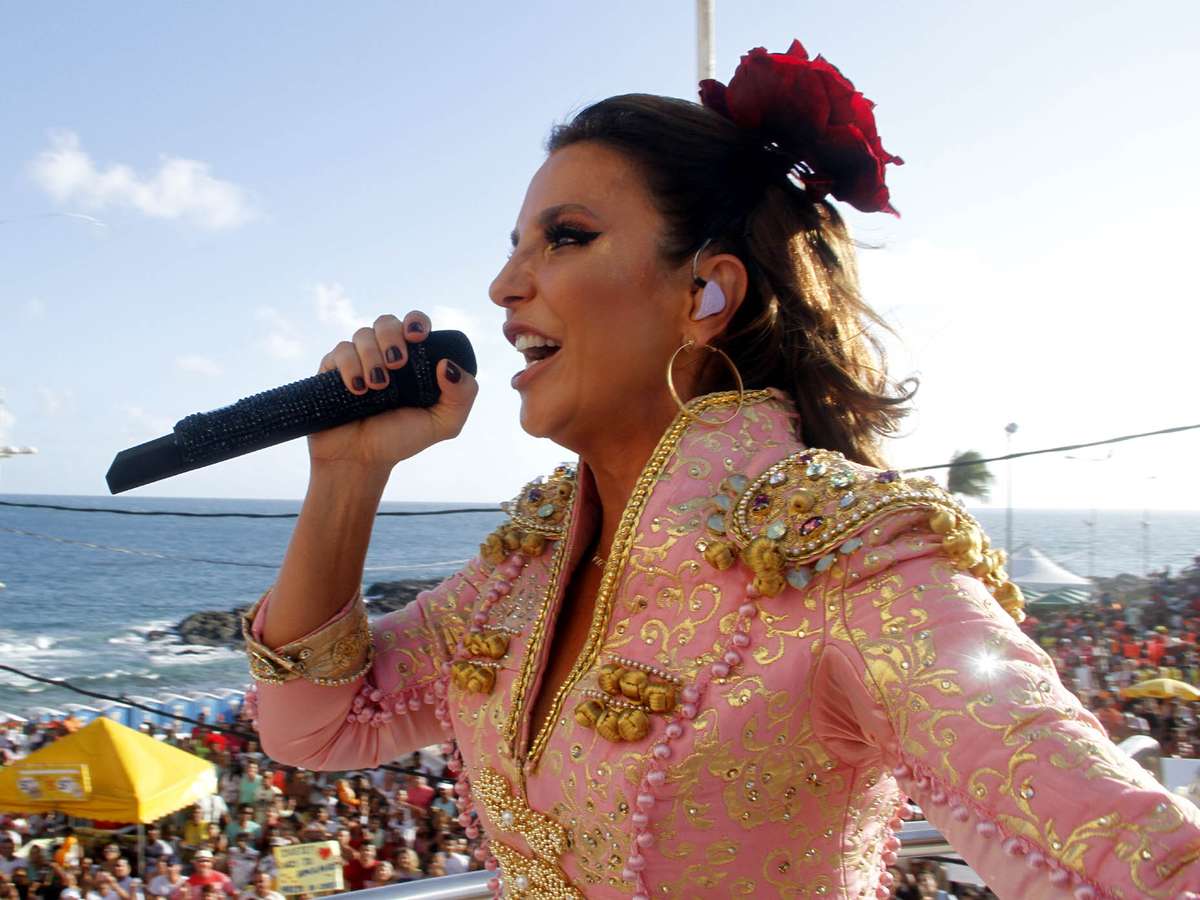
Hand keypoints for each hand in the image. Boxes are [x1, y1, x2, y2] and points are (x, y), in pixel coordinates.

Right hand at [307, 311, 477, 471]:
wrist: (359, 460)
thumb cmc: (400, 440)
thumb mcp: (443, 424)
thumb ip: (462, 396)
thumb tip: (448, 363)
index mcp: (412, 360)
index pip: (414, 324)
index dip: (416, 321)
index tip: (417, 337)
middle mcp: (383, 354)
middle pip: (386, 321)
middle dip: (392, 336)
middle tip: (397, 365)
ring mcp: (357, 360)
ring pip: (362, 334)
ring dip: (372, 356)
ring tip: (377, 386)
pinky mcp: (332, 369)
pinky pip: (339, 351)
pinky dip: (349, 366)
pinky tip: (357, 389)